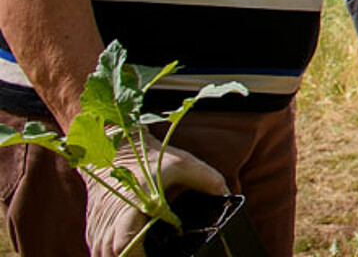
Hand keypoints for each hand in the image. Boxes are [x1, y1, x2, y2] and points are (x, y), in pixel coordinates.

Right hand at [85, 142, 226, 256]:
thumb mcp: (183, 163)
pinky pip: (97, 249)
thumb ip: (207, 180)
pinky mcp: (93, 226)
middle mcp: (110, 219)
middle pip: (112, 255)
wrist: (114, 148)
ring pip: (102, 254)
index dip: (138, 256)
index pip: (125, 243)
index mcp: (131, 206)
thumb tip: (228, 196)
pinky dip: (110, 255)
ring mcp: (99, 224)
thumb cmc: (149, 157)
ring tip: (145, 255)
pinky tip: (131, 254)